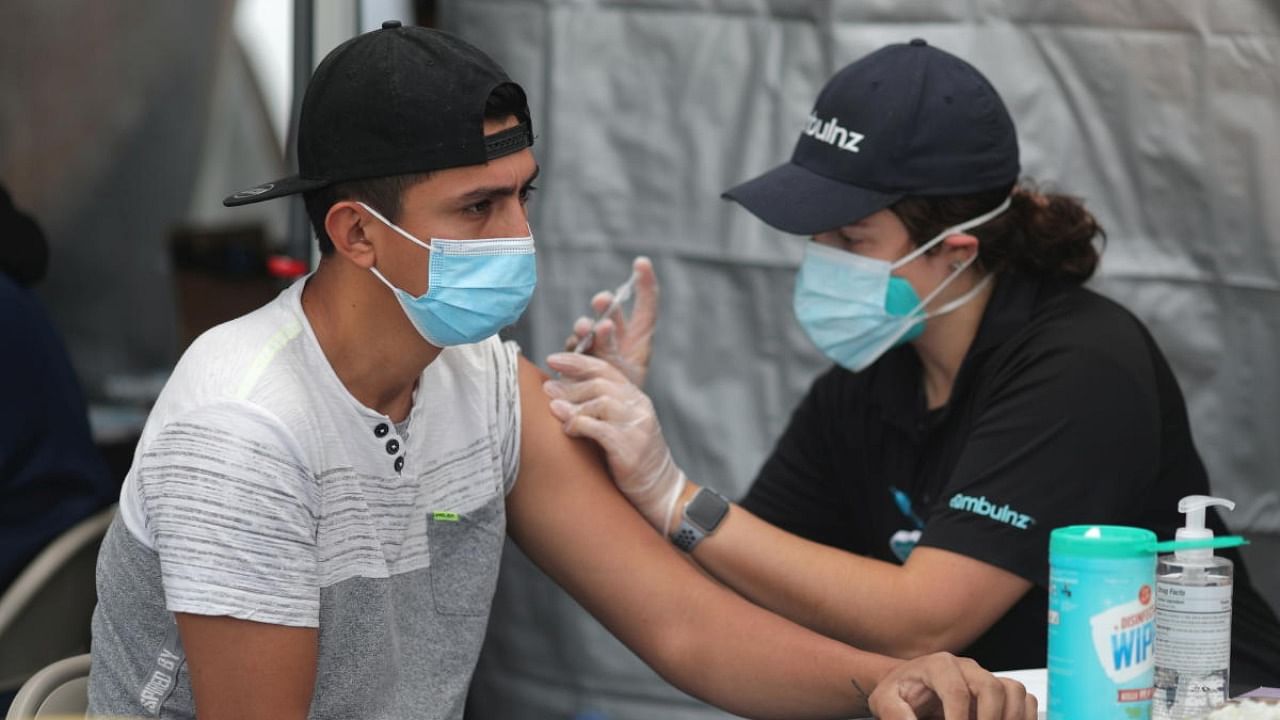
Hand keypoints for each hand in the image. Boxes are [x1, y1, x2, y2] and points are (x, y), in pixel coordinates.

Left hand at [543, 351, 684, 533]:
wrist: (659, 490)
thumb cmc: (630, 459)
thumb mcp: (618, 427)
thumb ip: (597, 409)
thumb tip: (557, 394)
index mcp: (636, 398)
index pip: (606, 369)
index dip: (578, 361)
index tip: (553, 359)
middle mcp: (639, 407)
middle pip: (600, 383)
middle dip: (570, 384)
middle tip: (547, 388)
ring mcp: (637, 426)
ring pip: (600, 402)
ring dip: (573, 405)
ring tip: (554, 410)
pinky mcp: (630, 447)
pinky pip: (599, 429)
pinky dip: (579, 425)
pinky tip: (568, 430)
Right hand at [563, 256, 658, 386]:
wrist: (603, 422)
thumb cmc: (621, 398)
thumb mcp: (622, 373)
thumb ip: (611, 347)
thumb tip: (600, 325)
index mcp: (640, 338)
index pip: (646, 304)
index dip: (645, 282)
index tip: (642, 262)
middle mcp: (618, 338)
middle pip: (612, 311)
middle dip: (606, 304)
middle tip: (603, 302)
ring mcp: (596, 346)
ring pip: (589, 325)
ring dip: (586, 325)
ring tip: (585, 330)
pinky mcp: (578, 357)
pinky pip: (573, 344)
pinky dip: (573, 344)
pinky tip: (573, 348)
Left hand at [868, 653, 1034, 719]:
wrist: (906, 686)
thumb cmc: (898, 692)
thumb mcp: (885, 701)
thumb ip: (895, 714)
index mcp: (937, 665)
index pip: (957, 691)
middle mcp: (966, 667)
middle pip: (993, 687)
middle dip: (991, 719)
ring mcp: (984, 676)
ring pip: (1014, 691)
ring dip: (1011, 719)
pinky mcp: (997, 689)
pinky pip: (1024, 699)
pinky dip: (1024, 717)